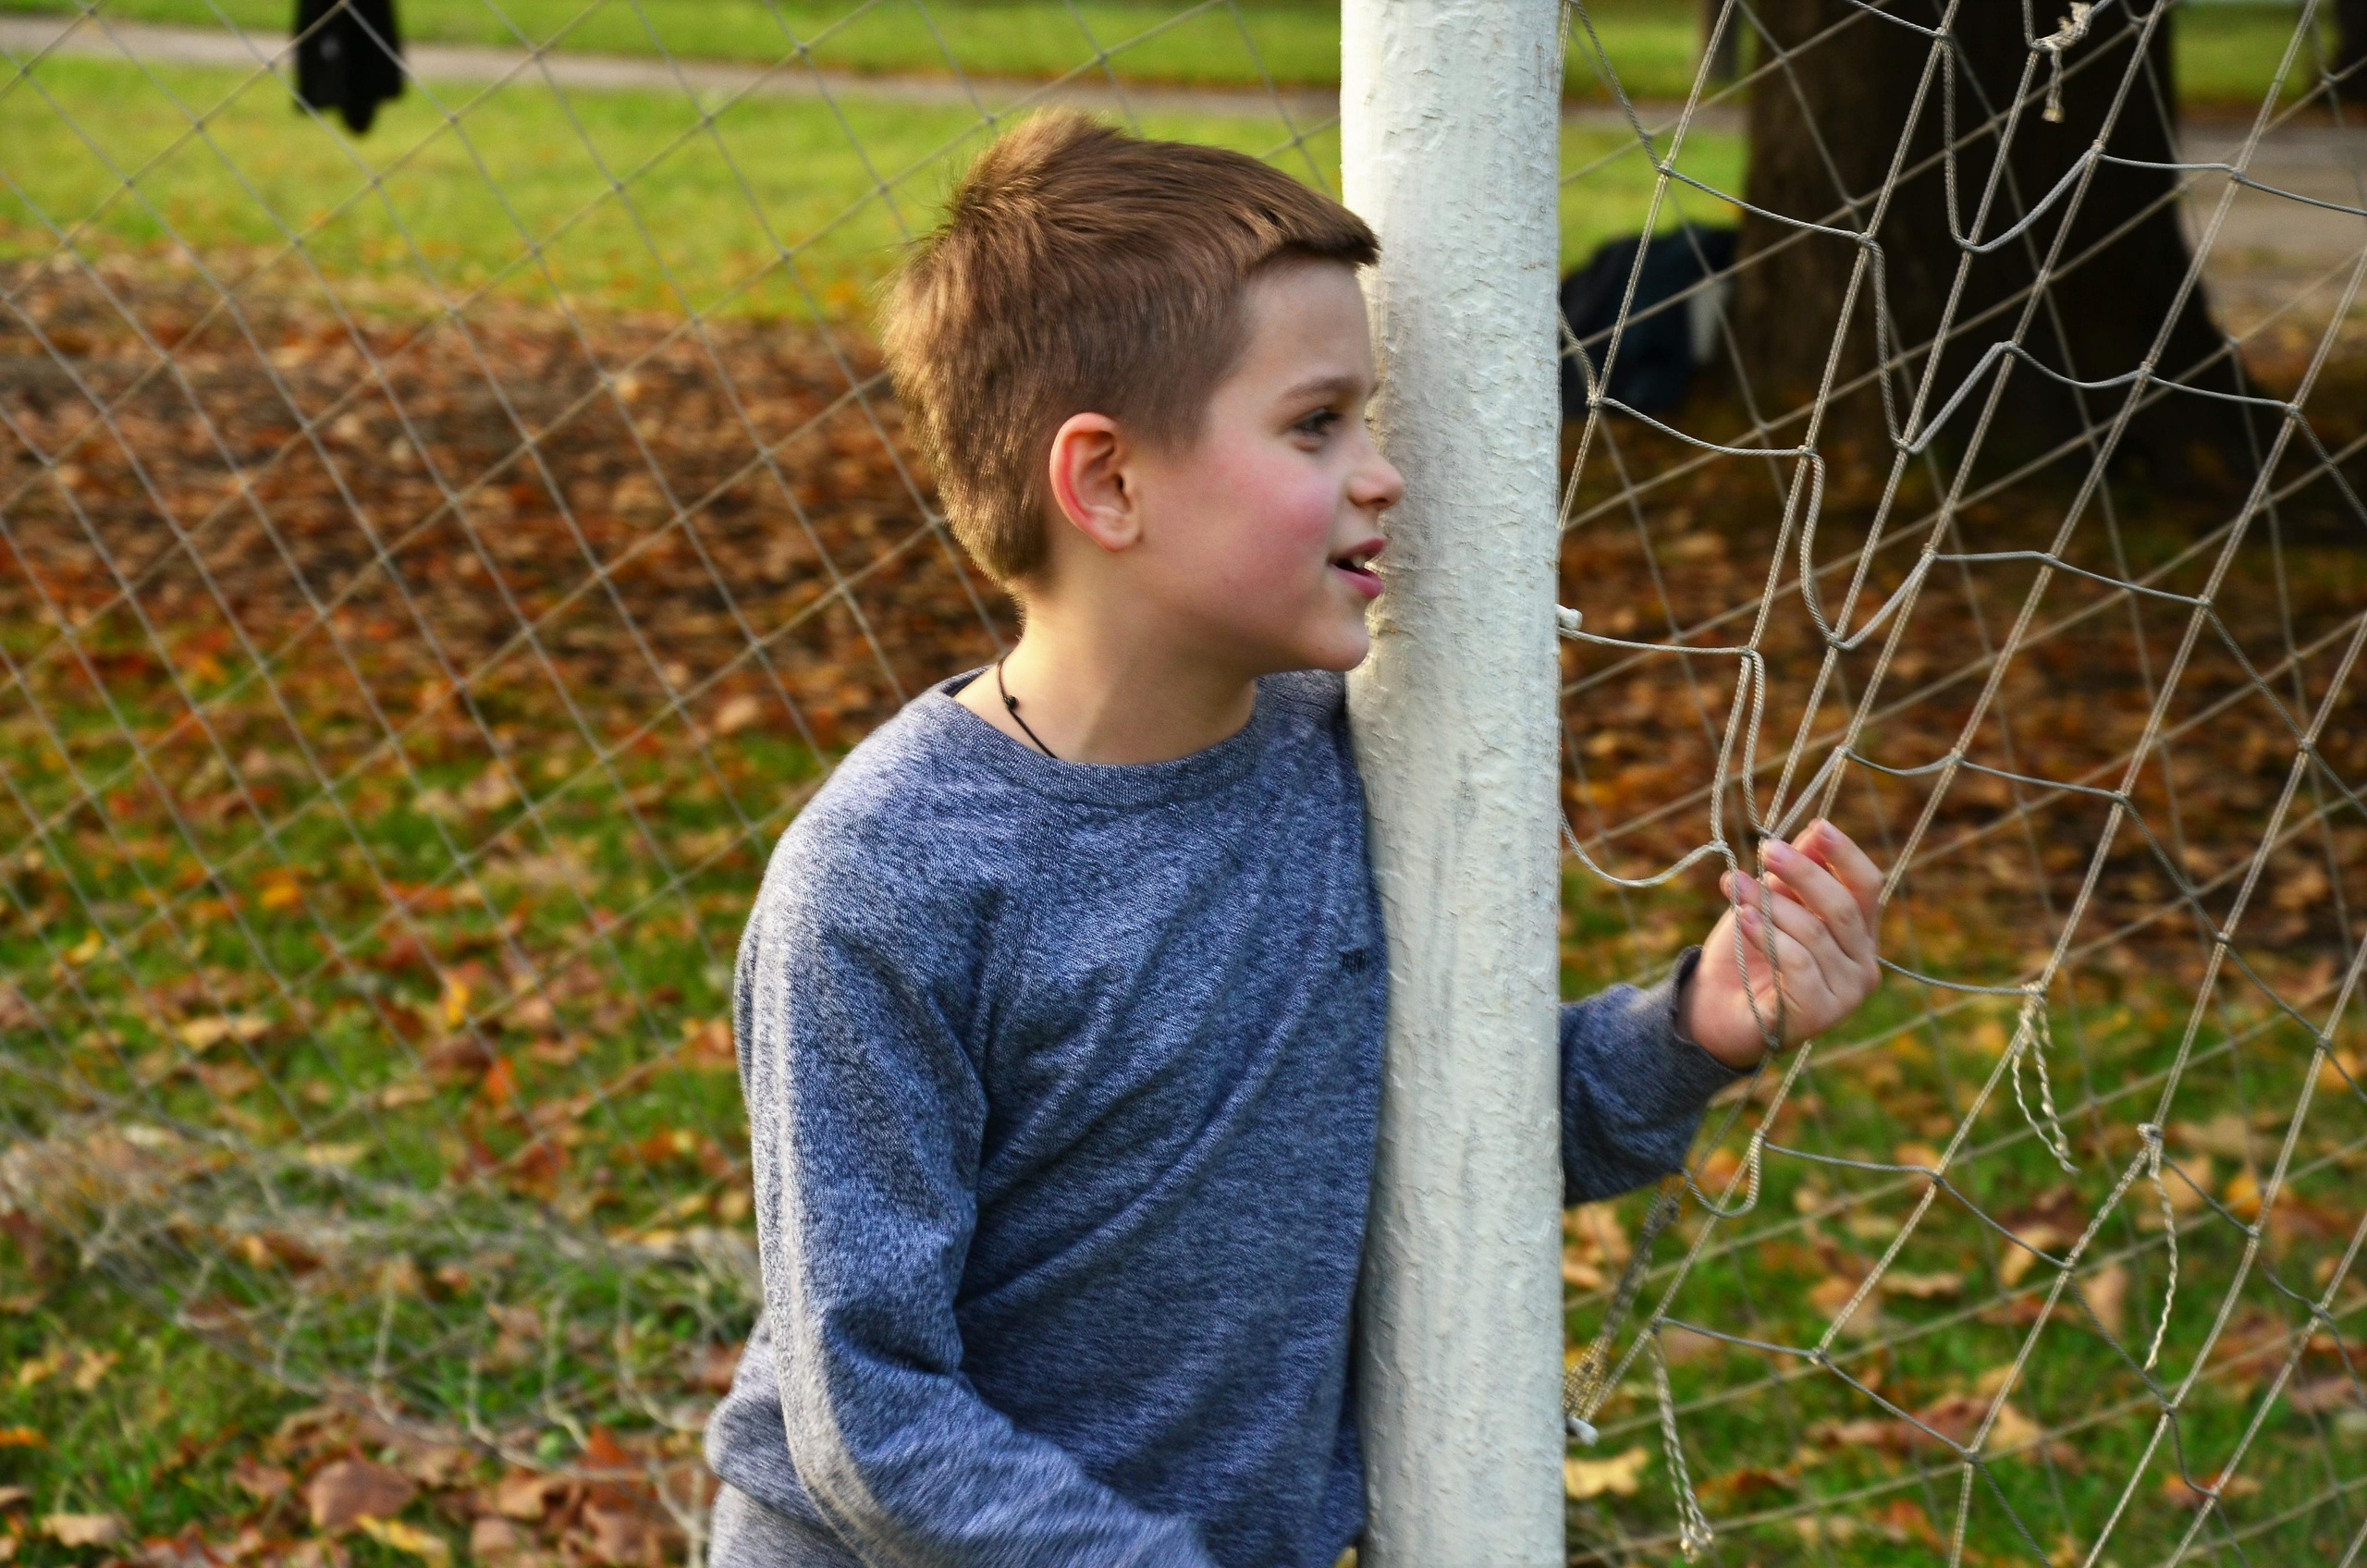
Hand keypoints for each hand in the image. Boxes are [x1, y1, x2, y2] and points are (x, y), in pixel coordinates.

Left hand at [1683, 819, 1882, 1068]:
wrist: (1715, 1009)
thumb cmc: (1748, 951)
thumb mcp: (1771, 901)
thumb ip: (1797, 872)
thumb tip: (1815, 832)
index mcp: (1859, 932)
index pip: (1867, 887)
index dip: (1845, 855)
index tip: (1817, 826)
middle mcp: (1862, 963)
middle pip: (1843, 908)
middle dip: (1803, 875)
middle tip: (1767, 850)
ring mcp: (1845, 993)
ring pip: (1815, 934)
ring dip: (1771, 904)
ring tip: (1734, 885)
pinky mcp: (1820, 1014)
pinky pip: (1797, 963)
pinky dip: (1768, 936)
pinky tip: (1744, 918)